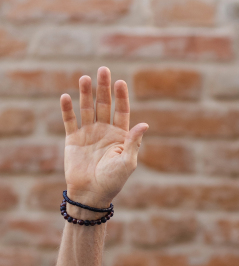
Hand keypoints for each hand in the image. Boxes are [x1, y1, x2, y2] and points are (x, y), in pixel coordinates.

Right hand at [61, 67, 147, 206]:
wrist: (91, 195)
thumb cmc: (113, 181)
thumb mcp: (127, 162)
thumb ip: (133, 142)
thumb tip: (144, 124)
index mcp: (120, 135)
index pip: (121, 111)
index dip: (121, 97)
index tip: (120, 82)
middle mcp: (104, 131)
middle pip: (104, 104)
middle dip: (104, 88)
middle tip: (104, 70)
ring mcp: (88, 133)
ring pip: (86, 109)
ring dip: (86, 93)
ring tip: (85, 78)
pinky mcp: (72, 139)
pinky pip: (69, 121)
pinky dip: (67, 109)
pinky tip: (66, 96)